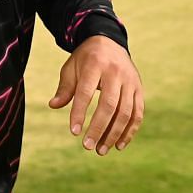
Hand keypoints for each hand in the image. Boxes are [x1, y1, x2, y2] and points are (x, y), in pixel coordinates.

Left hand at [49, 35, 143, 154]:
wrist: (109, 42)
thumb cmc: (85, 59)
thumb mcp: (71, 68)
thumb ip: (65, 88)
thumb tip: (53, 105)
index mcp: (95, 64)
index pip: (86, 92)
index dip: (80, 113)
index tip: (74, 132)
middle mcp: (115, 72)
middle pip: (109, 105)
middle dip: (98, 128)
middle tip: (88, 147)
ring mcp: (130, 81)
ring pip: (126, 112)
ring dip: (114, 134)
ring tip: (101, 150)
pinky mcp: (139, 89)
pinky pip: (137, 113)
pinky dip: (130, 131)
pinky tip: (119, 145)